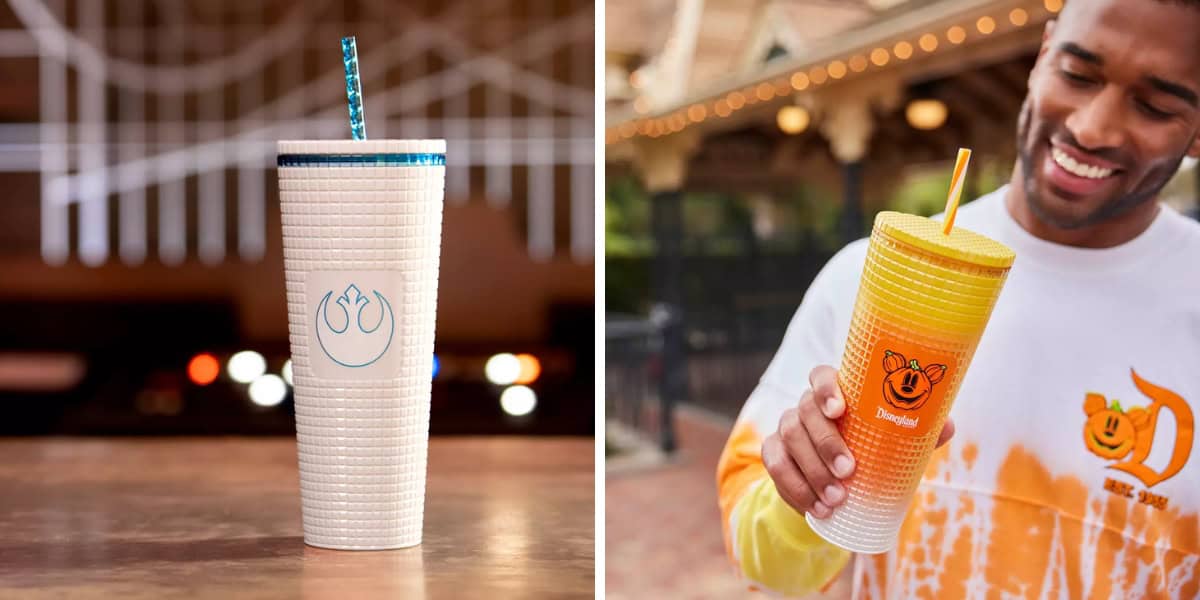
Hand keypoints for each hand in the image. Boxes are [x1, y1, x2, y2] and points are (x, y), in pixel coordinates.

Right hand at [761, 365, 955, 518]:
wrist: (836, 482)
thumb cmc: (870, 450)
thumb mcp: (893, 441)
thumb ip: (917, 432)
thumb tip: (946, 425)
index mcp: (835, 392)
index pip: (821, 375)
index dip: (826, 388)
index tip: (840, 409)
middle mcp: (806, 406)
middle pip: (805, 412)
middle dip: (825, 442)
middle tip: (848, 471)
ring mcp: (786, 428)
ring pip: (789, 439)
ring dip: (813, 471)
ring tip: (837, 498)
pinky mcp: (774, 454)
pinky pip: (776, 467)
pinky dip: (796, 489)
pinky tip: (817, 507)